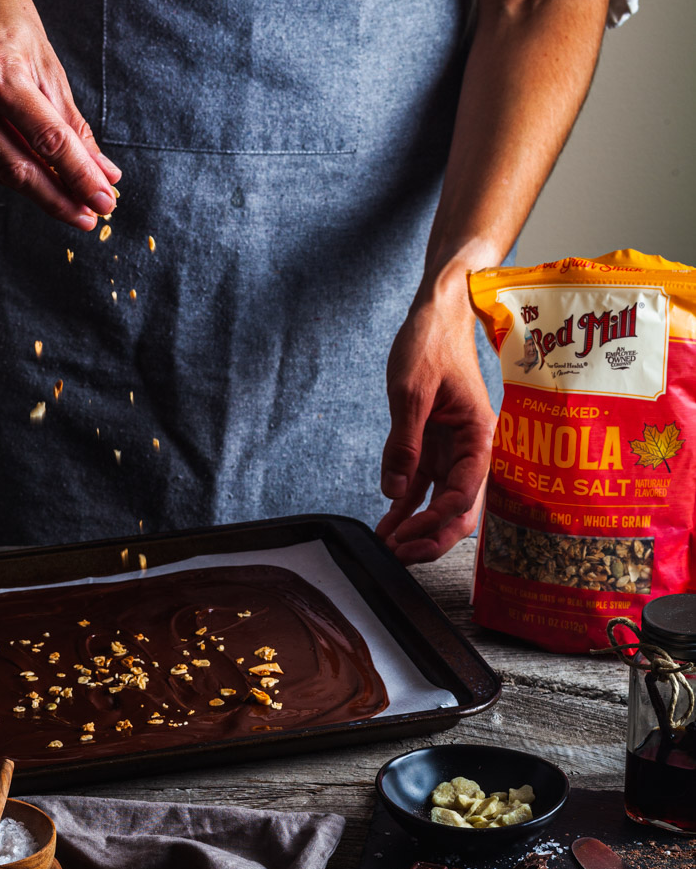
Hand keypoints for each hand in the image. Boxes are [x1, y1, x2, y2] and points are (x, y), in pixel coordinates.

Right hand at [0, 0, 120, 229]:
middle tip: (90, 218)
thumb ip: (70, 120)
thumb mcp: (44, 58)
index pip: (47, 141)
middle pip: (20, 168)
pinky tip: (30, 168)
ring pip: (0, 169)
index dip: (79, 176)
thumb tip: (99, 169)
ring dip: (40, 190)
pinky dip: (10, 165)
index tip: (104, 201)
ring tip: (71, 203)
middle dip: (60, 199)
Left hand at [376, 274, 496, 564]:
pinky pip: (423, 486)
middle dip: (432, 537)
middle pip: (459, 509)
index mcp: (479, 435)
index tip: (407, 536)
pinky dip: (407, 507)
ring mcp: (453, 450)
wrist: (438, 313)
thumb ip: (404, 442)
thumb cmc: (431, 343)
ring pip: (440, 503)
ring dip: (417, 527)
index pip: (464, 493)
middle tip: (400, 556)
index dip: (436, 521)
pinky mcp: (434, 446)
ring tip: (388, 547)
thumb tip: (396, 491)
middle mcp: (471, 449)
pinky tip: (388, 526)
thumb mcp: (411, 391)